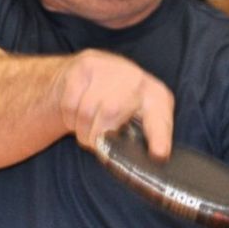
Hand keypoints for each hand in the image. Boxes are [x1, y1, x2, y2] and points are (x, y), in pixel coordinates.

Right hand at [54, 50, 174, 159]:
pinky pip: (71, 103)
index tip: (158, 154)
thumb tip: (143, 161)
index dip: (159, 137)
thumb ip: (140, 139)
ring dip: (81, 129)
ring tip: (85, 129)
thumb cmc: (116, 103)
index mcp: (157, 98)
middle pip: (112, 112)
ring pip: (87, 110)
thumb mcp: (136, 120)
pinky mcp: (86, 65)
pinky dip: (69, 117)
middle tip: (95, 144)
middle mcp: (137, 79)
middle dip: (97, 134)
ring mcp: (111, 68)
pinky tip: (76, 115)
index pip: (159, 119)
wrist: (89, 73)